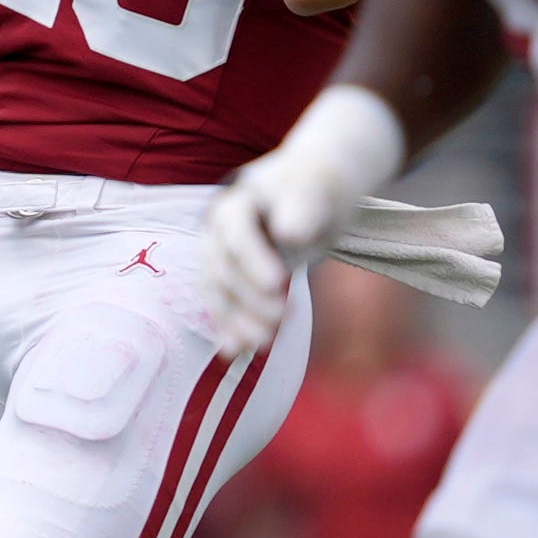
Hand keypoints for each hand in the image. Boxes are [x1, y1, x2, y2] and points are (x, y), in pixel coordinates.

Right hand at [199, 84, 403, 356]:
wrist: (313, 190)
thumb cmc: (317, 185)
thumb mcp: (316, 188)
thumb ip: (302, 207)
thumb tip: (289, 234)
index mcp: (236, 202)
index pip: (235, 232)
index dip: (251, 259)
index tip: (278, 283)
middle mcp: (220, 231)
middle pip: (223, 266)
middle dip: (247, 295)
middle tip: (281, 316)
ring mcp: (223, 256)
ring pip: (220, 291)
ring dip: (237, 318)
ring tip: (264, 342)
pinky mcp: (234, 279)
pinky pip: (226, 305)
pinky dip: (229, 328)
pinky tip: (233, 353)